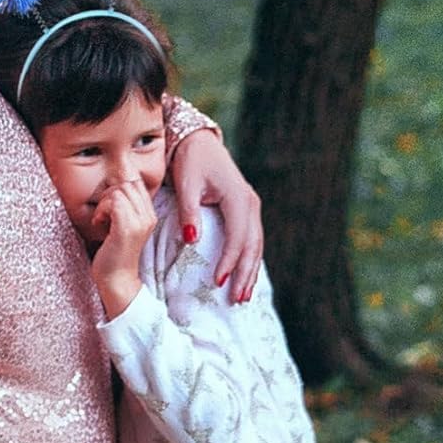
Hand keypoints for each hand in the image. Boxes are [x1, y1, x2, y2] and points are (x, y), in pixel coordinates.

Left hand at [91, 179, 156, 318]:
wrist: (117, 281)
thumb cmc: (114, 254)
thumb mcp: (122, 226)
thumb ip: (121, 207)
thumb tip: (111, 187)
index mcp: (150, 215)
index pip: (136, 183)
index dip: (118, 189)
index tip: (109, 208)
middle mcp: (149, 217)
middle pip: (128, 183)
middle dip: (110, 194)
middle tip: (103, 213)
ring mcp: (140, 222)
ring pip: (120, 190)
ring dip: (104, 203)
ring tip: (101, 219)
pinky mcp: (127, 229)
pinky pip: (114, 202)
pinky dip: (101, 210)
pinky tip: (99, 223)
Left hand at [171, 134, 262, 302]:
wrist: (199, 143)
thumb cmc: (190, 162)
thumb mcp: (186, 184)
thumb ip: (188, 213)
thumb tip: (190, 241)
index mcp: (237, 197)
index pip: (237, 236)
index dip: (229, 260)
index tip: (218, 281)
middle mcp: (250, 203)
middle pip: (252, 245)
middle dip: (245, 274)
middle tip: (237, 299)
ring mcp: (251, 207)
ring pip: (255, 245)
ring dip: (250, 271)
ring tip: (243, 296)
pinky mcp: (246, 211)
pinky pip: (251, 240)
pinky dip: (248, 260)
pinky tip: (243, 277)